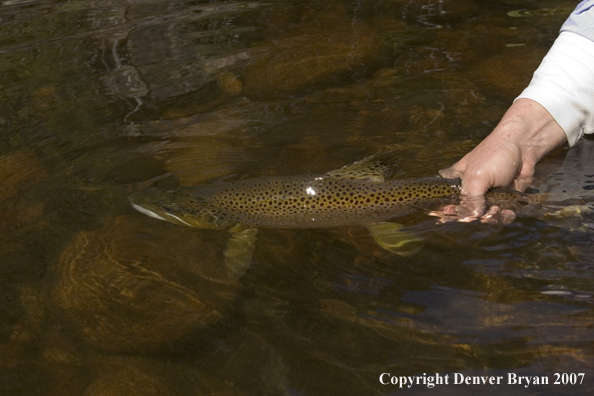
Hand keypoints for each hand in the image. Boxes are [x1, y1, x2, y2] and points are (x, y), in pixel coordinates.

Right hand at [439, 98, 566, 219]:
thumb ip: (470, 200)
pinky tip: (507, 211)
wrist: (525, 147)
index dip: (446, 211)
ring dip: (491, 217)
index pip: (445, 200)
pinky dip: (504, 216)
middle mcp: (470, 190)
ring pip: (484, 216)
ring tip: (497, 209)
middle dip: (473, 216)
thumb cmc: (494, 156)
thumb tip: (471, 217)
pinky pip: (501, 215)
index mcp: (456, 181)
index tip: (449, 217)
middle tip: (480, 213)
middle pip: (465, 213)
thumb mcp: (477, 177)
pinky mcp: (504, 199)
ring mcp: (487, 196)